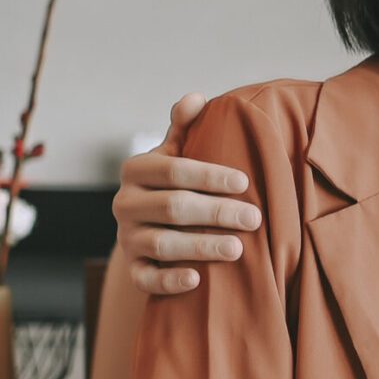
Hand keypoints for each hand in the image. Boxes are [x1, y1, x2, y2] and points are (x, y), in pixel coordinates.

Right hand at [116, 93, 260, 295]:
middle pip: (173, 207)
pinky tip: (198, 279)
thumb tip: (196, 97)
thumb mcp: (175, 154)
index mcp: (136, 170)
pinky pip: (146, 279)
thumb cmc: (174, 184)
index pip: (173, 170)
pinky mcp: (133, 268)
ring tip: (238, 249)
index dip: (209, 176)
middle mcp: (124, 203)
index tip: (244, 183)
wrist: (152, 225)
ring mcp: (127, 238)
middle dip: (216, 213)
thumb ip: (185, 128)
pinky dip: (170, 280)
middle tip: (254, 219)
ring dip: (201, 247)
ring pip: (162, 244)